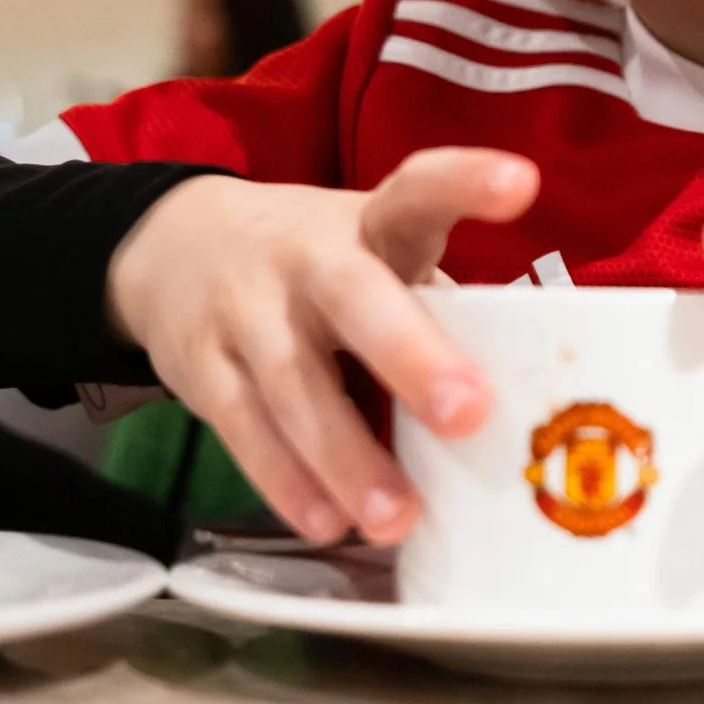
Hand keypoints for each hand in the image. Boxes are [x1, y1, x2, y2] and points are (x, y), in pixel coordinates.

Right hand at [106, 149, 537, 544]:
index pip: (419, 190)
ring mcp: (247, 311)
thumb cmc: (318, 267)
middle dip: (412, 356)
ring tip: (398, 517)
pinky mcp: (201, 368)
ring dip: (346, 456)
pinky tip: (328, 520)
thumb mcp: (375, 256)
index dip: (465, 183)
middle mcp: (306, 259)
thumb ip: (436, 311)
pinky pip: (244, 428)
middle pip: (355, 298)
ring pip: (293, 382)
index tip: (520, 183)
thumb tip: (529, 404)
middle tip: (468, 412)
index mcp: (371, 224)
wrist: (174, 246)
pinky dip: (285, 479)